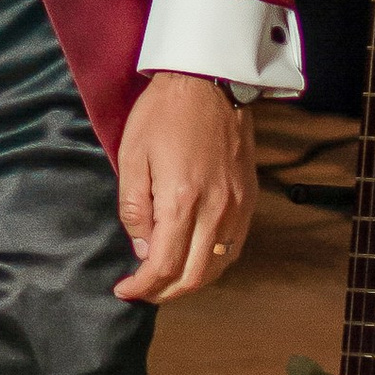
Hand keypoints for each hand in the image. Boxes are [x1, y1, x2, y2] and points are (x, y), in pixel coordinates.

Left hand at [114, 73, 254, 303]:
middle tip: (143, 291)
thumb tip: (143, 250)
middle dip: (165, 293)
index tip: (125, 291)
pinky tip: (195, 260)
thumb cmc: (163, 114)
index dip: (143, 287)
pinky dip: (214, 264)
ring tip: (165, 282)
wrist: (209, 81)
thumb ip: (135, 208)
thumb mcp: (132, 157)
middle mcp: (216, 210)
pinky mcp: (249, 199)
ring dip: (190, 283)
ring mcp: (238, 206)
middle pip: (194, 276)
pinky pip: (235, 247)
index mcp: (182, 201)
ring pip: (218, 267)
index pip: (164, 266)